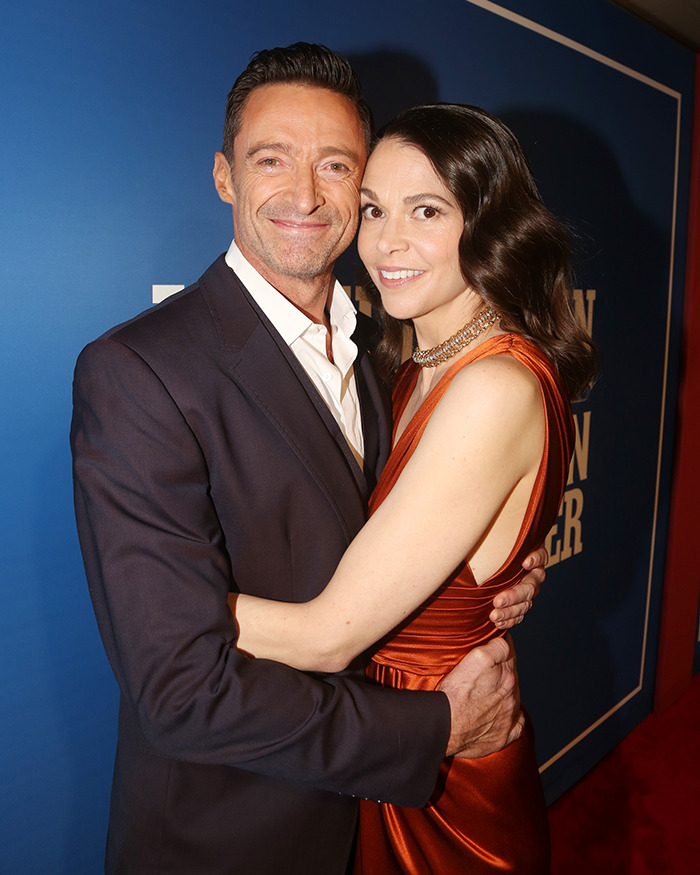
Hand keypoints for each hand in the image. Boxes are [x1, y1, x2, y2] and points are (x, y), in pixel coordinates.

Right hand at [440, 635, 522, 757]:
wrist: (446, 725)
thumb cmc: (457, 692)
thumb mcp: (477, 657)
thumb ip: (498, 647)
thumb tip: (506, 643)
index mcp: (508, 679)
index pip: (509, 657)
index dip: (501, 650)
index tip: (492, 649)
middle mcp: (511, 699)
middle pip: (512, 679)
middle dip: (502, 673)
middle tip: (485, 672)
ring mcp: (507, 720)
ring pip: (513, 702)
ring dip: (505, 695)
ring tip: (489, 692)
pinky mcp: (501, 738)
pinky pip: (516, 727)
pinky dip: (514, 720)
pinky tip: (506, 716)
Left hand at [489, 546, 546, 629]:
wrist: (499, 560)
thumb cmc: (503, 547)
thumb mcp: (506, 540)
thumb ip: (505, 538)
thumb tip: (498, 532)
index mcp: (534, 559)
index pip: (540, 558)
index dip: (535, 560)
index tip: (525, 563)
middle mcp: (534, 577)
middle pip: (529, 588)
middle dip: (513, 596)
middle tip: (497, 601)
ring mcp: (529, 592)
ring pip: (524, 605)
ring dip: (509, 612)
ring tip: (494, 615)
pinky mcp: (522, 604)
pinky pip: (519, 615)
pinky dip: (509, 620)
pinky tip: (498, 623)